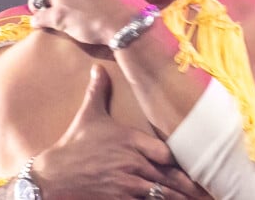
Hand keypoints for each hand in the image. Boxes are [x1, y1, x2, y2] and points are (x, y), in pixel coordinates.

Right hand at [34, 64, 208, 199]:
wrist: (52, 176)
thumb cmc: (74, 144)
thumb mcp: (88, 115)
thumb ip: (98, 91)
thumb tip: (98, 68)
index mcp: (130, 141)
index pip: (164, 152)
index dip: (177, 161)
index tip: (192, 165)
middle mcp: (132, 163)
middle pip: (166, 176)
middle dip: (184, 185)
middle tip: (202, 192)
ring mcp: (126, 185)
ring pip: (158, 193)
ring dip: (174, 198)